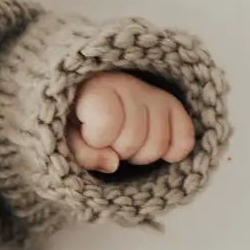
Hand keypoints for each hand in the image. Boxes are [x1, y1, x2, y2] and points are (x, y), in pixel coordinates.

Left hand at [65, 71, 195, 172]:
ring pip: (159, 144)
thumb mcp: (65, 136)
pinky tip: (155, 151)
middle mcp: (128, 85)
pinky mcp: (172, 105)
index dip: (98, 139)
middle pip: (134, 139)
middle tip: (107, 142)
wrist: (90, 97)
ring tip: (123, 143)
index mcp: (95, 87)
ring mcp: (153, 94)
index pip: (108, 121)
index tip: (88, 134)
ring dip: (140, 155)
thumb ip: (82, 153)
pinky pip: (185, 139)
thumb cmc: (75, 119)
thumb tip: (113, 164)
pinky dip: (173, 152)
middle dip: (117, 150)